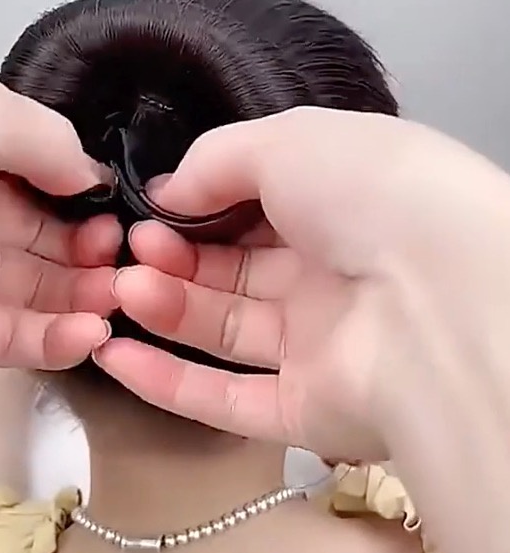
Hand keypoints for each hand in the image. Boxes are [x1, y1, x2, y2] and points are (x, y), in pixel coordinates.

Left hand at [0, 43, 118, 368]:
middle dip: (100, 256)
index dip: (95, 208)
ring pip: (42, 297)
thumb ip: (52, 143)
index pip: (55, 189)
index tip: (124, 220)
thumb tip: (93, 177)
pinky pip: (13, 342)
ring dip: (90, 302)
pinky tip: (92, 334)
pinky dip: (58, 344)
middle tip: (131, 264)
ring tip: (122, 300)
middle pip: (55, 246)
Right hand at [94, 107, 509, 460]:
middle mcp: (327, 278)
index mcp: (335, 209)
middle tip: (132, 246)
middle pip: (232, 271)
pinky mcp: (305, 410)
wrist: (439, 296)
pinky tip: (113, 353)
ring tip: (125, 284)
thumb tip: (167, 192)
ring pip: (224, 331)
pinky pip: (226, 399)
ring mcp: (316, 348)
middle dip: (175, 256)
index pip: (251, 211)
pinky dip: (166, 382)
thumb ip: (217, 161)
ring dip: (166, 307)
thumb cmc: (368, 192)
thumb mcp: (288, 142)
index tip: (151, 206)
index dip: (195, 209)